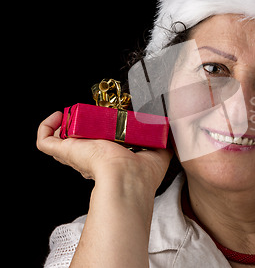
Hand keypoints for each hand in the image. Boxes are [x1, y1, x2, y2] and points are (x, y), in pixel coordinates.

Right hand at [36, 111, 172, 191]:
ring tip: (73, 112)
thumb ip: (165, 141)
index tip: (108, 120)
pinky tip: (57, 115)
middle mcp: (92, 159)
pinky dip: (46, 127)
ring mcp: (76, 156)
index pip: (101, 148)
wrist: (127, 178)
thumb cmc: (142, 174)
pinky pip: (45, 141)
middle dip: (82, 126)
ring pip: (60, 141)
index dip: (101, 133)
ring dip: (63, 124)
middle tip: (91, 113)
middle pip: (80, 142)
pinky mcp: (65, 152)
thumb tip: (172, 130)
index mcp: (112, 161)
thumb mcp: (159, 153)